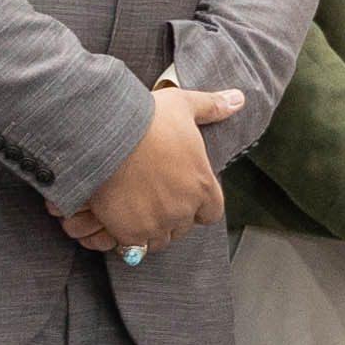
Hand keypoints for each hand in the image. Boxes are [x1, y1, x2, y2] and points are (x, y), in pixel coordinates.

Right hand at [62, 84, 238, 255]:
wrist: (107, 134)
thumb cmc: (146, 118)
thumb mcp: (184, 105)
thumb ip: (212, 107)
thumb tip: (237, 99)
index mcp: (202, 185)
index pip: (211, 212)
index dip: (198, 206)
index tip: (184, 196)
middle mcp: (183, 209)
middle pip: (183, 228)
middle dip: (171, 217)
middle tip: (153, 199)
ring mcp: (157, 223)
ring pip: (158, 240)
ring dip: (150, 229)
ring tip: (135, 211)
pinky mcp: (129, 231)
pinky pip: (133, 245)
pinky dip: (126, 235)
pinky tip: (118, 219)